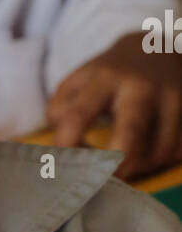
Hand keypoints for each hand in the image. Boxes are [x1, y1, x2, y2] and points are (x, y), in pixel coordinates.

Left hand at [46, 32, 181, 178]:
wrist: (156, 49)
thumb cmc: (110, 75)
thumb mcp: (79, 80)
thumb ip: (60, 109)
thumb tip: (62, 147)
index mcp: (106, 78)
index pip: (79, 115)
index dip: (67, 144)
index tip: (61, 164)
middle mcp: (141, 88)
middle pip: (131, 134)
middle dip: (115, 166)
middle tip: (101, 182)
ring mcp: (171, 100)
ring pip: (159, 151)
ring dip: (139, 168)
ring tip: (123, 168)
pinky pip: (176, 151)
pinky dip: (159, 161)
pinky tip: (145, 158)